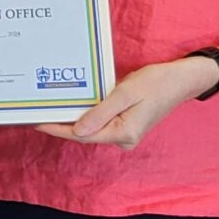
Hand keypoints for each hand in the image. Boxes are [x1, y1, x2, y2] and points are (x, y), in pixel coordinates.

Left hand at [35, 56, 218, 148]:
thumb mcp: (127, 93)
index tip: (37, 121)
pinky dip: (87, 114)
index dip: (57, 128)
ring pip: (92, 128)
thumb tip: (77, 130)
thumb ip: (101, 112)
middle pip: (85, 133)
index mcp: (123, 133)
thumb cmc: (157, 82)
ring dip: (74, 118)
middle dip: (63, 123)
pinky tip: (75, 105)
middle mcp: (123, 138)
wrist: (182, 79)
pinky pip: (101, 122)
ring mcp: (125, 133)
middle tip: (38, 110)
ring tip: (51, 107)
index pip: (82, 135)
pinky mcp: (126, 125)